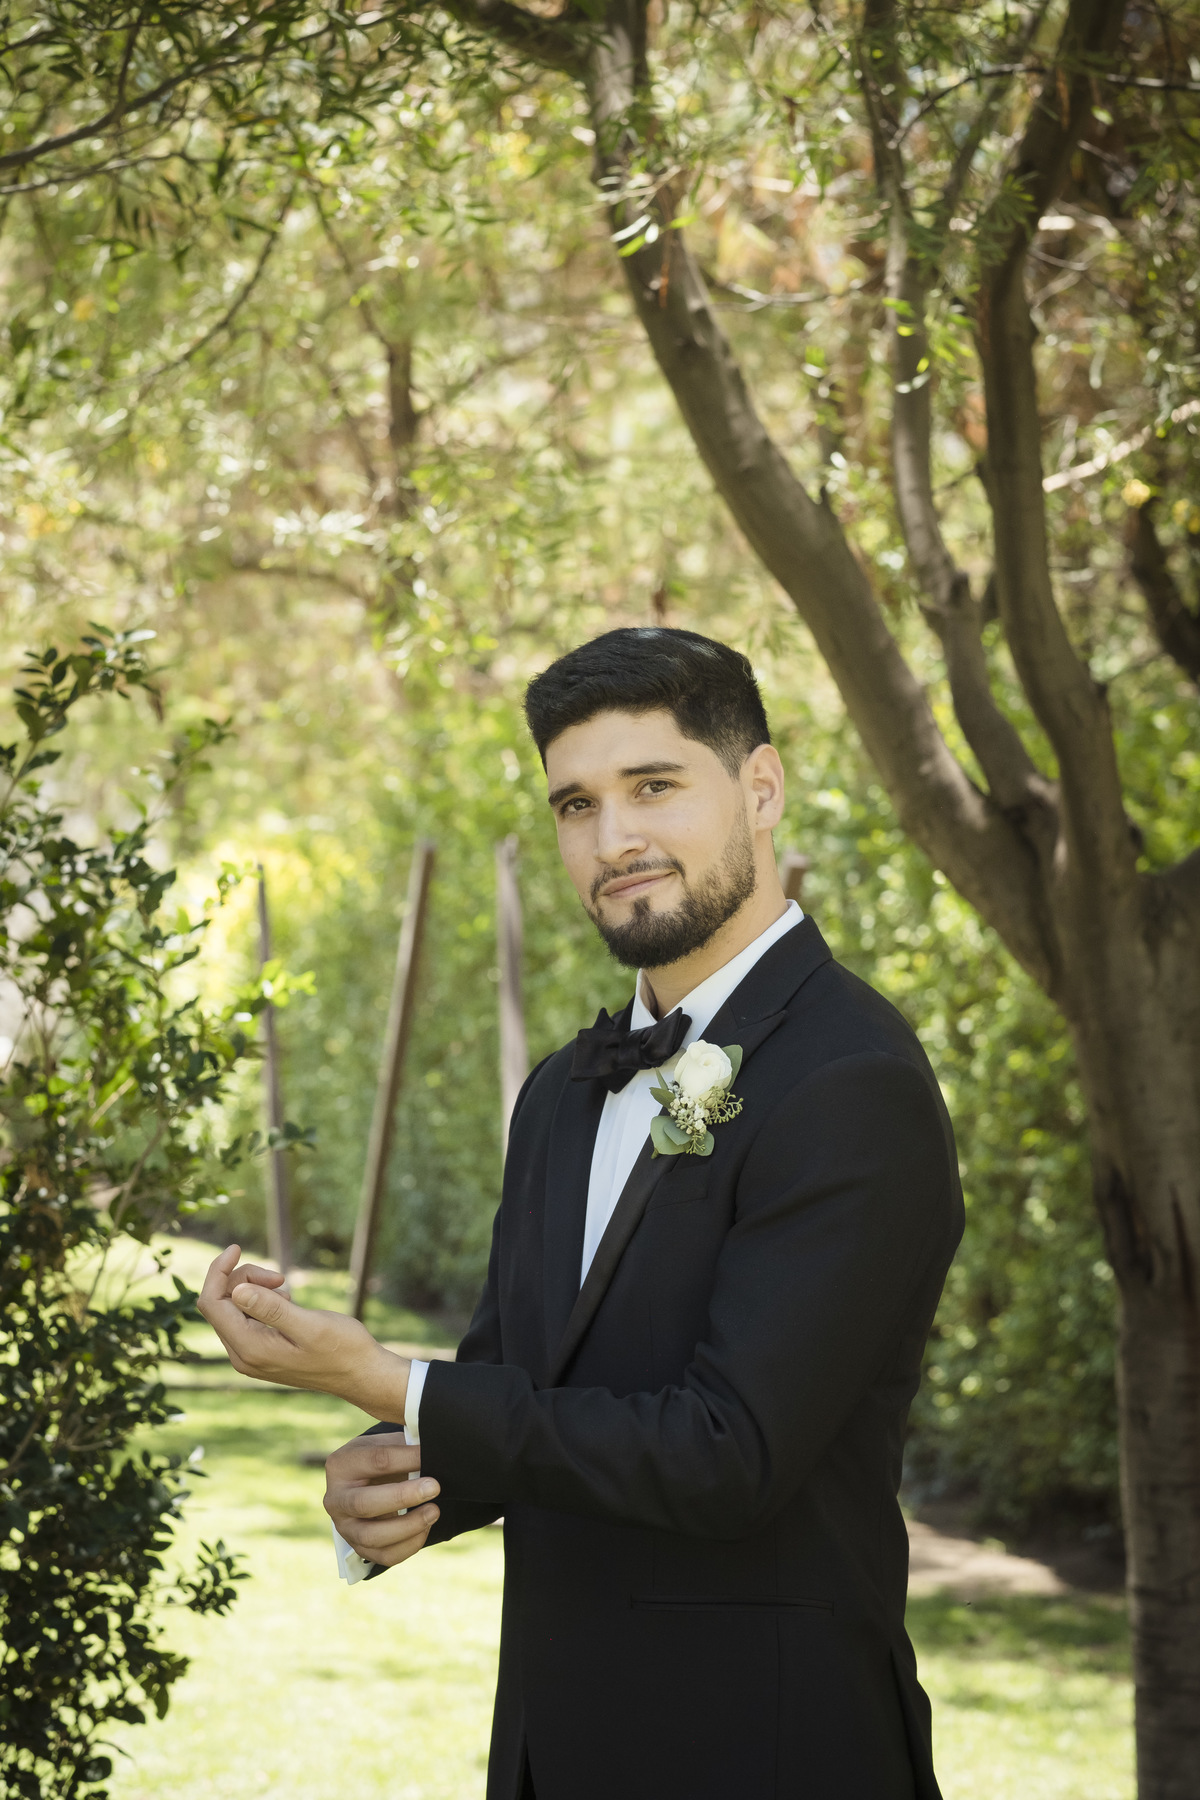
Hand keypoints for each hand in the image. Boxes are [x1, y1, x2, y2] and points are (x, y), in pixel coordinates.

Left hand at [197, 1244, 409, 1417]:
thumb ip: (271, 1310)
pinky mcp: (261, 1351)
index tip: (237, 1247)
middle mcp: (242, 1355)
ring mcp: (250, 1355)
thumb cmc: (342, 1349)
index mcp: (249, 1348)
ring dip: (255, 1289)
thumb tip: (237, 1291)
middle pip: (221, 1303)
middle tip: (280, 1277)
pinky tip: (288, 1305)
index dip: (218, 1271)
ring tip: (289, 1294)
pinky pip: (246, 1318)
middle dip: (244, 1279)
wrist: (360, 1373)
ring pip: (233, 1308)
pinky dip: (262, 1301)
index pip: (212, 1303)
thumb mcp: (310, 1325)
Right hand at [324, 1432, 440, 1567]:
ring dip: (408, 1526)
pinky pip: (385, 1556)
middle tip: (434, 1487)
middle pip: (364, 1504)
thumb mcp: (386, 1443)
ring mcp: (345, 1527)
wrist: (369, 1483)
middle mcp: (335, 1499)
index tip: (431, 1454)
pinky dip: (409, 1545)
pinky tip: (426, 1527)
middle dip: (402, 1497)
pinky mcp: (359, 1548)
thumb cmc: (382, 1459)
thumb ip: (404, 1440)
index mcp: (341, 1464)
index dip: (406, 1458)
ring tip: (434, 1511)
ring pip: (372, 1536)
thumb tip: (433, 1442)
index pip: (375, 1460)